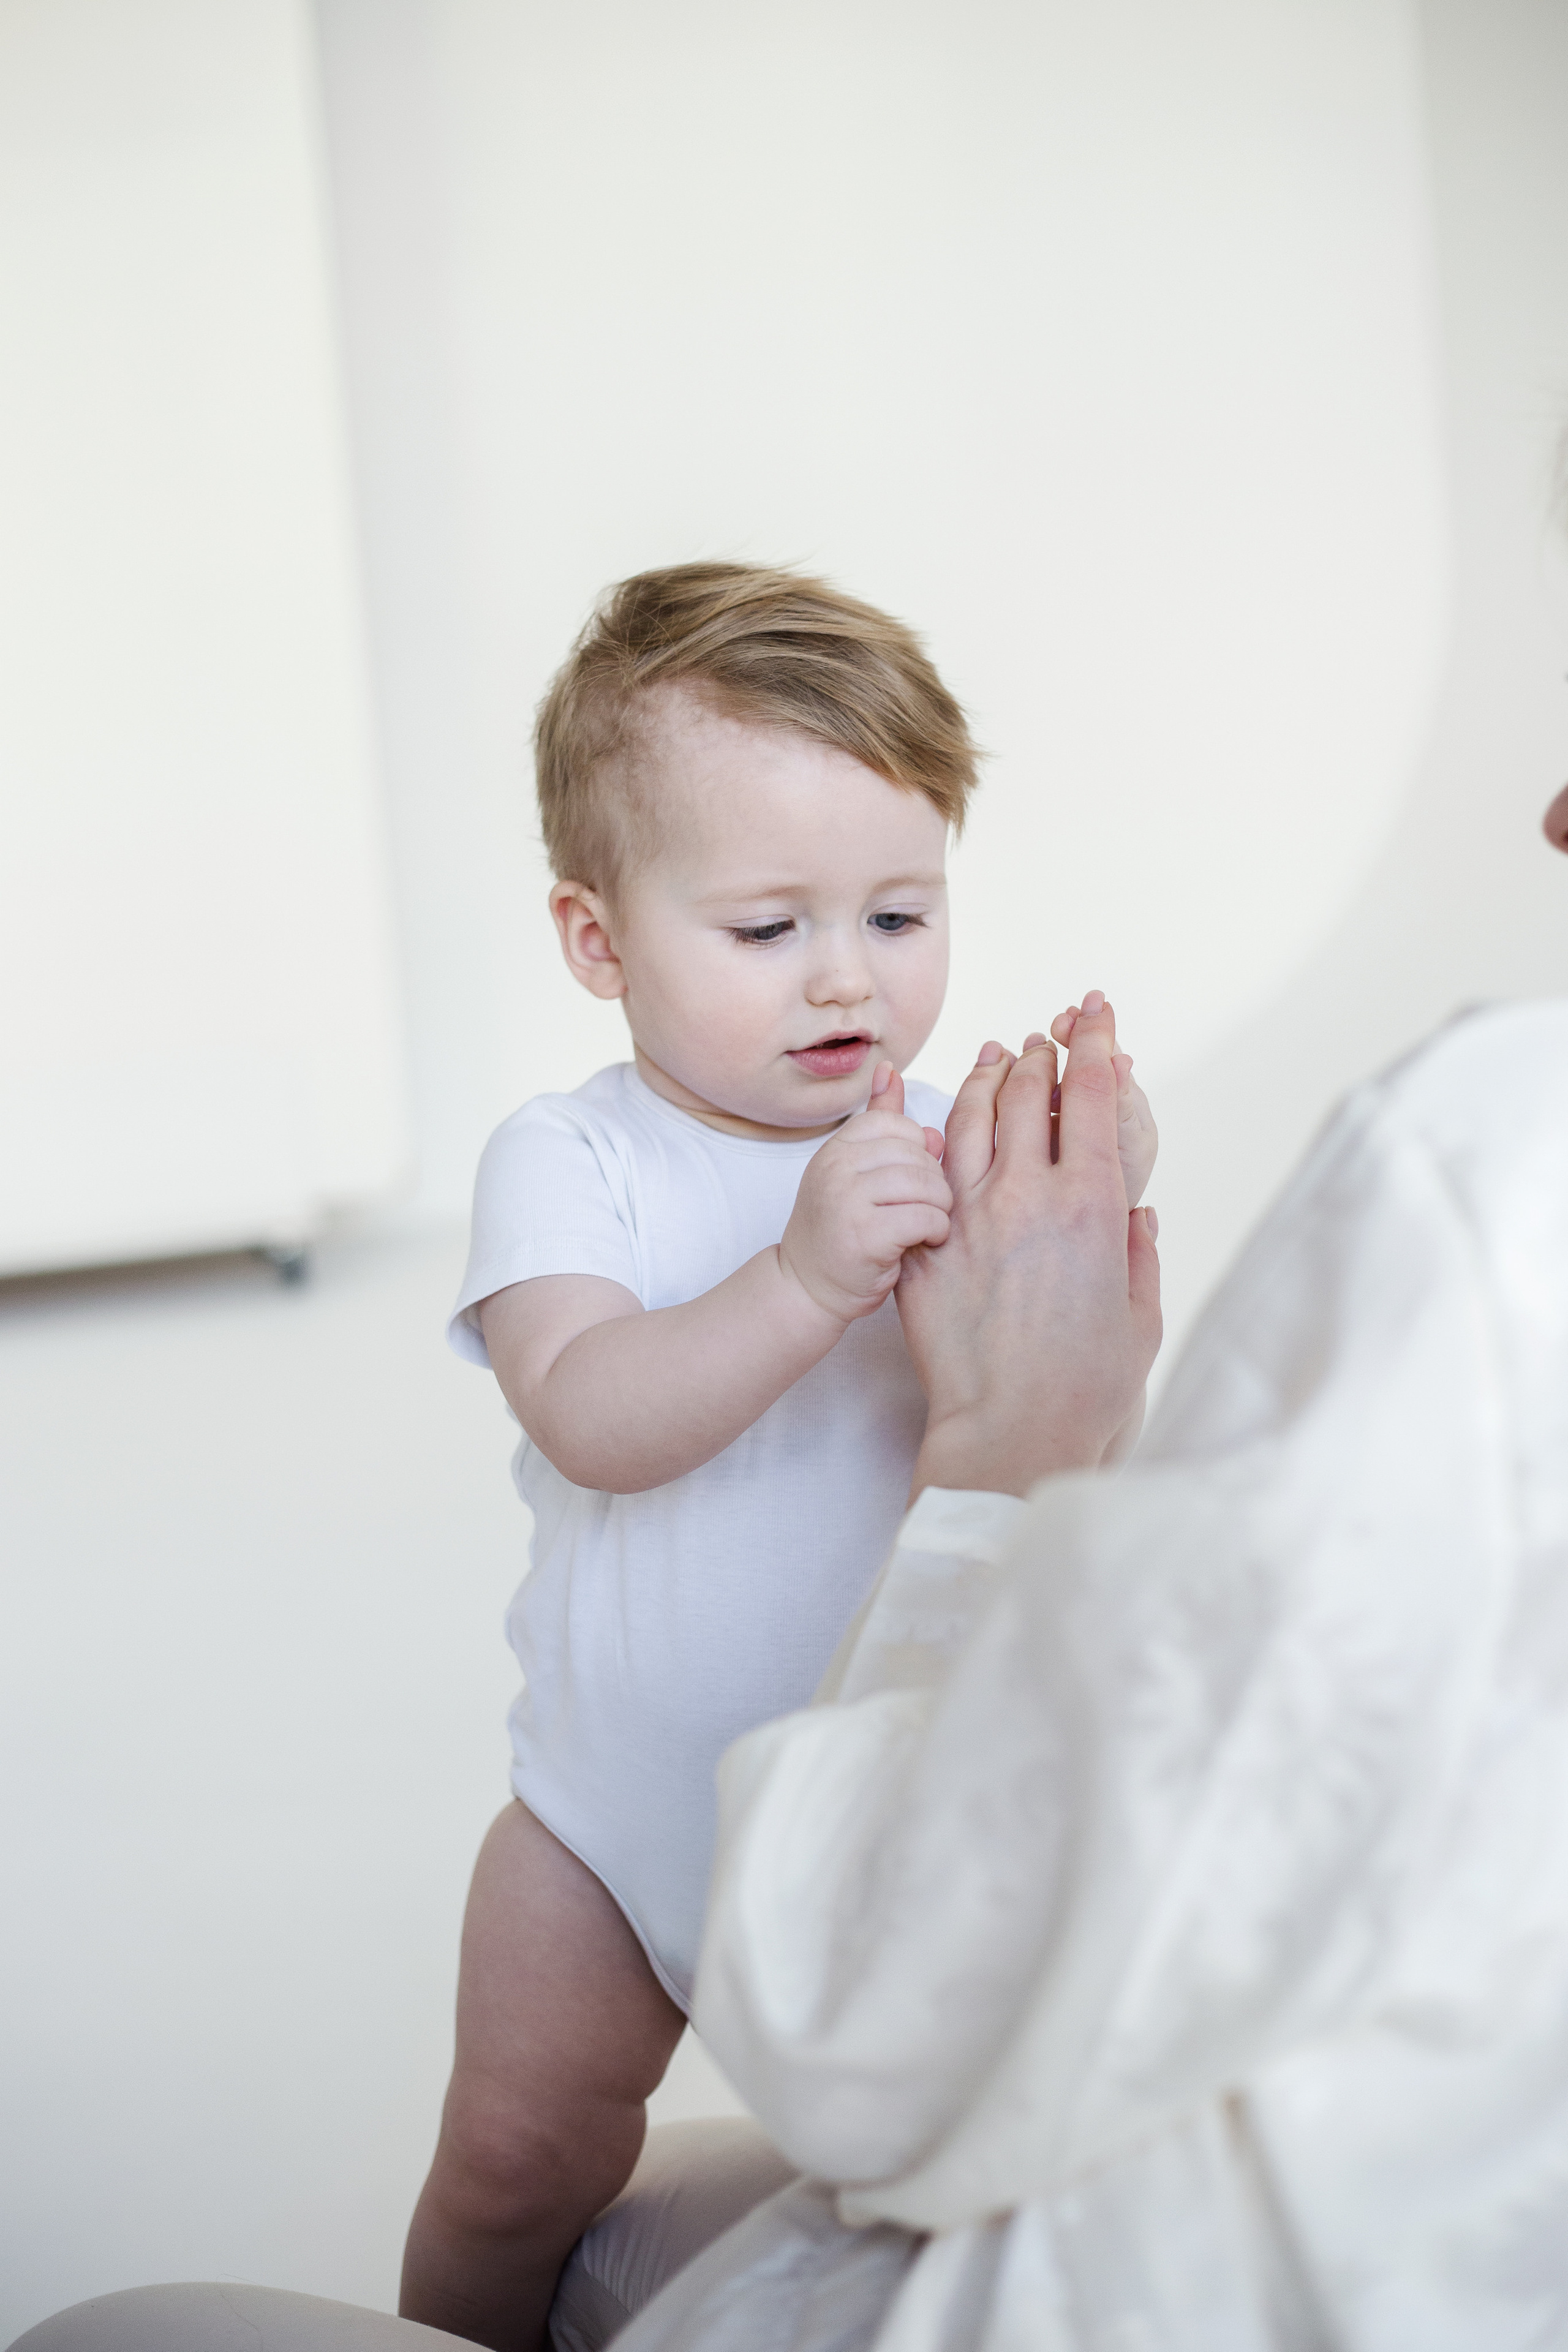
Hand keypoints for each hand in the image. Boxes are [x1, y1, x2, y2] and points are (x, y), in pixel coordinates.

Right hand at [778, 1063, 951, 1326]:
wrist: (807, 1287)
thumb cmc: (840, 1230)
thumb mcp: (853, 1172)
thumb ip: (877, 1125)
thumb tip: (890, 1072)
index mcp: (836, 1148)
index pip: (898, 1125)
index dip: (918, 1152)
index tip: (912, 1179)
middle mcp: (835, 1168)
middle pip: (917, 1153)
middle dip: (935, 1180)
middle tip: (928, 1206)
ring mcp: (846, 1200)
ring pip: (926, 1183)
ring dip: (940, 1207)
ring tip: (930, 1223)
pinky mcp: (864, 1235)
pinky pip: (925, 1217)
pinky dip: (936, 1230)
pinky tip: (928, 1240)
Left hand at [896, 1000, 1160, 1497]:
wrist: (1009, 1433)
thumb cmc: (1086, 1388)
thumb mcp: (1139, 1316)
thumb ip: (1139, 1254)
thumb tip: (1137, 1214)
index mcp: (1093, 1206)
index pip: (1093, 1097)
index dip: (1095, 1044)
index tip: (1096, 1013)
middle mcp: (1029, 1196)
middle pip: (1029, 1094)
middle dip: (1042, 1051)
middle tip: (1049, 1032)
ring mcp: (970, 1216)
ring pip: (971, 1117)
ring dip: (987, 1076)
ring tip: (998, 1053)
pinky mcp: (928, 1244)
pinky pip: (927, 1166)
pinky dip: (937, 1126)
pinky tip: (942, 1111)